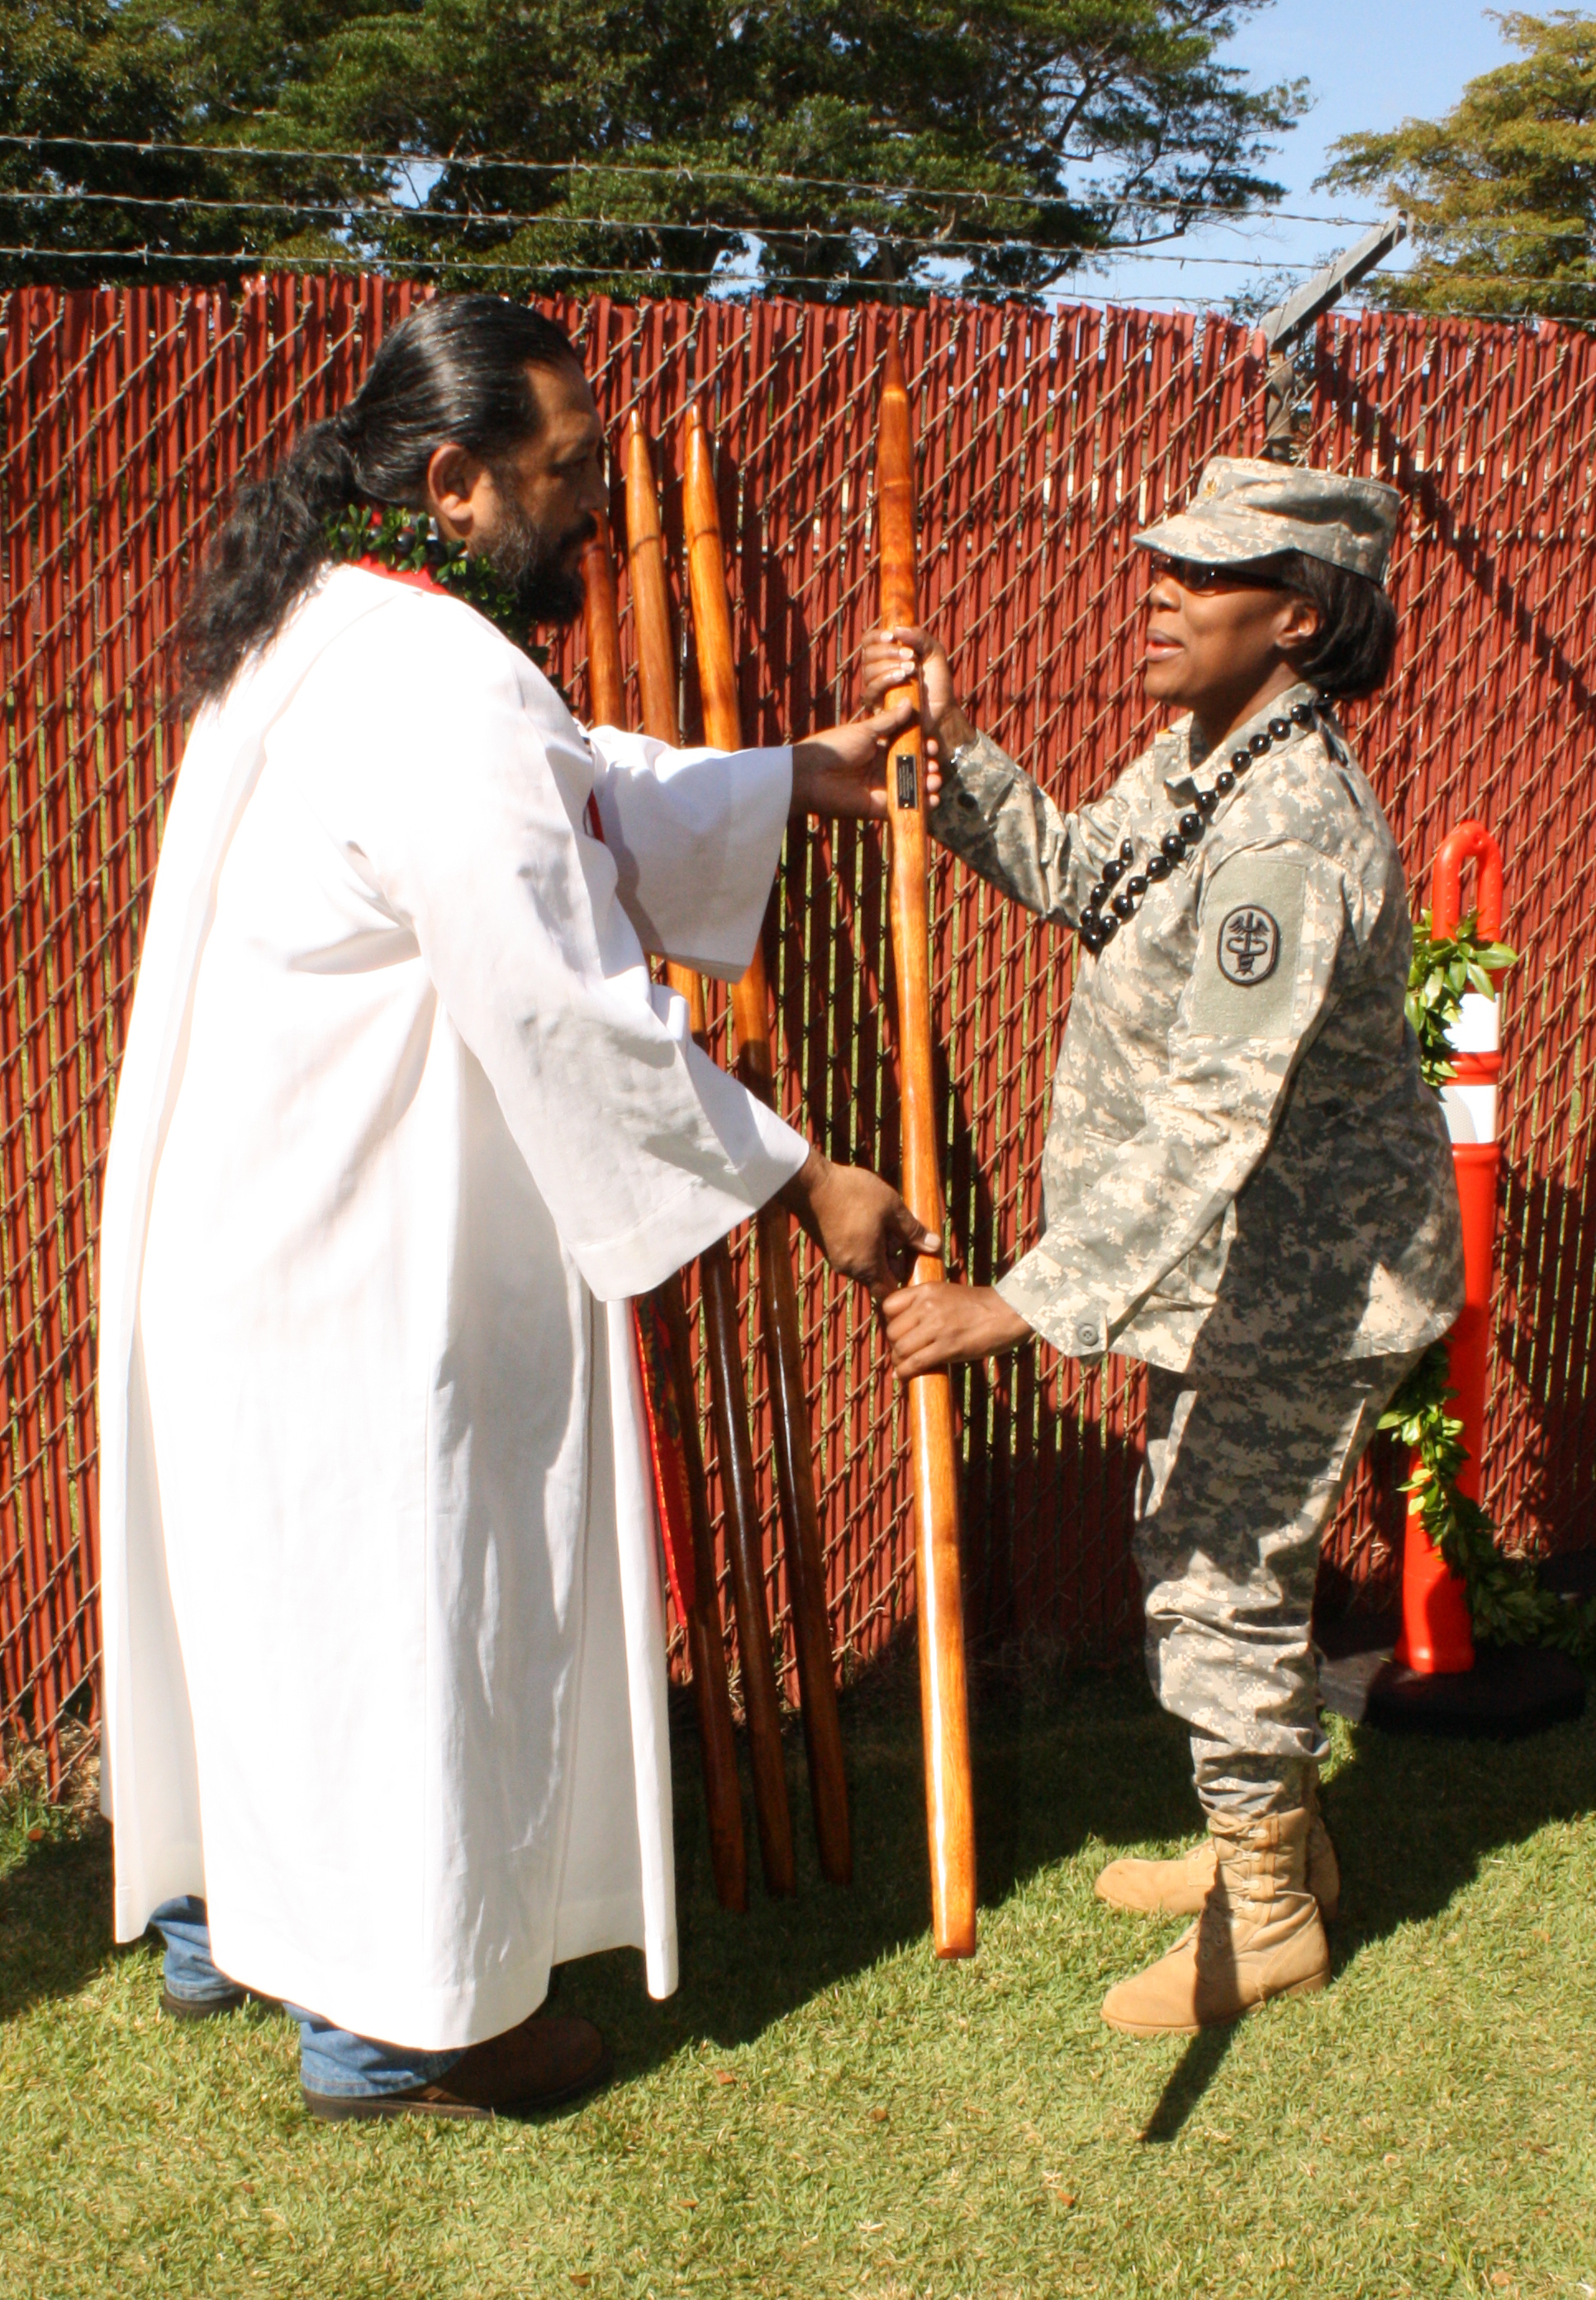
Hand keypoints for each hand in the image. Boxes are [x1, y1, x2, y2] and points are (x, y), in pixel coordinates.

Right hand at [779, 1148, 941, 1297]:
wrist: (809, 1183)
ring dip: (879, 1248)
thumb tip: (935, 1246)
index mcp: (868, 1266)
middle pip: (879, 1277)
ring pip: (866, 1263)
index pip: (890, 1292)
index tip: (913, 1262)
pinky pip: (853, 1253)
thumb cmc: (852, 1194)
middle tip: (901, 1234)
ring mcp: (836, 1258)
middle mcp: (850, 1269)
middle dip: (893, 1260)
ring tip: (884, 1221)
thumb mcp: (891, 1208)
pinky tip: (867, 1217)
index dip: (904, 1282)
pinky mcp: (828, 1247)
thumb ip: (913, 1231)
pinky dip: (864, 1243)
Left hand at [790, 701, 941, 820]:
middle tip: (935, 764)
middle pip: (912, 768)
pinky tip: (933, 799)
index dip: (921, 747)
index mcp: (878, 748)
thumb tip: (909, 702)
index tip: (932, 745)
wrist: (811, 774)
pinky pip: (903, 807)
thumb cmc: (836, 747)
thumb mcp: (865, 730)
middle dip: (927, 767)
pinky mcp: (879, 807)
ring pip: (910, 787)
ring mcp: (881, 788)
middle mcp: (881, 768)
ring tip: (935, 780)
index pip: (906, 747)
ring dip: (927, 784)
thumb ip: (889, 721)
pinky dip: (920, 805)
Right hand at [858, 624, 970, 751]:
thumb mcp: (934, 653)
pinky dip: (886, 679)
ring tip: (911, 669)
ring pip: (869, 671)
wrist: (942, 711)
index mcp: (888, 656)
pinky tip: (903, 678)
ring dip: (889, 665)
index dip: (876, 636)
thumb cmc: (937, 683)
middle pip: (868, 654)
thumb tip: (896, 629)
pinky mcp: (877, 705)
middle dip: (888, 651)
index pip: (869, 641)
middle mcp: (878, 671)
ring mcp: (876, 689)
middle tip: (910, 655)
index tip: (892, 636)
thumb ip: (920, 637)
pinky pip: (871, 689)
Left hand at [881, 1281, 1032, 1377]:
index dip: (890, 1321)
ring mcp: (937, 1326)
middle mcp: (928, 1306)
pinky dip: (905, 1372)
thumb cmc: (982, 1306)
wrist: (1010, 1311)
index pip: (889, 1306)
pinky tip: (904, 1376)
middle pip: (892, 1331)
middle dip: (895, 1345)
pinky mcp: (947, 1347)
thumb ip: (927, 1304)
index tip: (899, 1331)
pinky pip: (915, 1363)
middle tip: (903, 1353)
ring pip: (901, 1349)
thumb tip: (908, 1325)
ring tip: (903, 1367)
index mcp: (927, 1290)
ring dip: (899, 1361)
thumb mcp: (949, 1294)